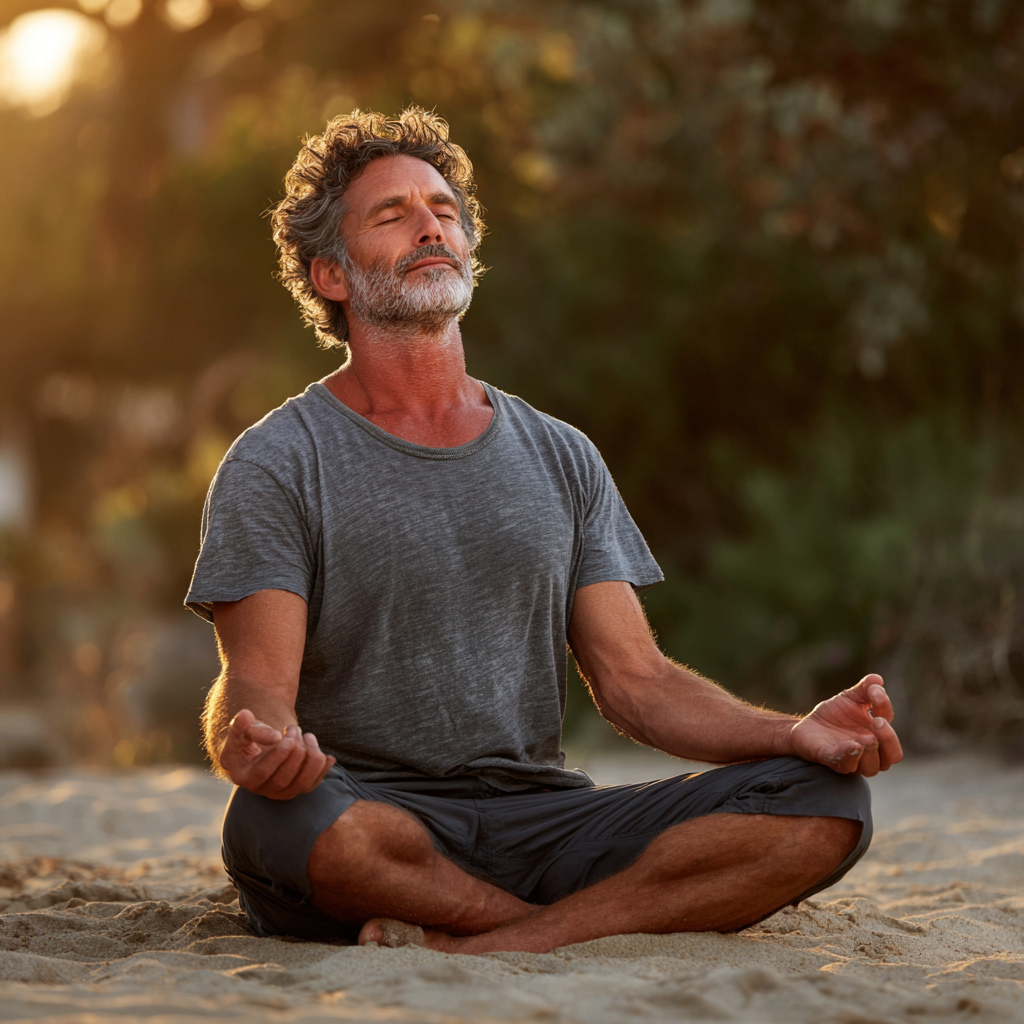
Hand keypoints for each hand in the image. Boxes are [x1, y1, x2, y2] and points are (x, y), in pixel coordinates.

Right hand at [219, 709, 335, 798]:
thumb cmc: (246, 734)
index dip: (278, 755)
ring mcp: (280, 792)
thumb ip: (250, 728)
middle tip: (296, 729)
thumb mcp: (242, 727)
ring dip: (311, 759)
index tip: (289, 738)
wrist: (256, 743)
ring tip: (308, 736)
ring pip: (302, 784)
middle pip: (283, 779)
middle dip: (295, 752)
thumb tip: (274, 736)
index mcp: (244, 776)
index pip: (263, 772)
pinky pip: (313, 784)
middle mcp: (262, 789)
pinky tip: (328, 757)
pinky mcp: (296, 789)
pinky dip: (323, 770)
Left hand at [788, 674, 902, 776]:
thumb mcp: (850, 698)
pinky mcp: (832, 761)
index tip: (874, 693)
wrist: (807, 725)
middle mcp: (870, 751)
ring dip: (871, 752)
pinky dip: (850, 755)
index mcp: (877, 734)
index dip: (886, 709)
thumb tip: (877, 679)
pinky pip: (845, 765)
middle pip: (893, 755)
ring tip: (864, 737)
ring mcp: (852, 758)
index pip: (892, 729)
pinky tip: (851, 744)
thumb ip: (865, 689)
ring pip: (872, 767)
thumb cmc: (834, 714)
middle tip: (878, 722)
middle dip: (889, 739)